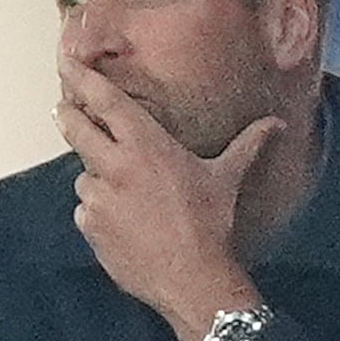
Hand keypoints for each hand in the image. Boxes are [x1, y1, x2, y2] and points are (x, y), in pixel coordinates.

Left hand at [55, 57, 281, 340]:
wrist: (191, 277)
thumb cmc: (210, 223)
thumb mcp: (227, 178)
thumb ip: (248, 144)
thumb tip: (277, 123)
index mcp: (146, 144)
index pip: (106, 101)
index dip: (82, 79)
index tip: (65, 63)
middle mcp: (115, 164)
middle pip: (76, 128)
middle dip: (68, 115)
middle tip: (63, 109)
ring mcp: (97, 196)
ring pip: (84, 176)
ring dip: (98, 180)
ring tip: (130, 200)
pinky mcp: (88, 225)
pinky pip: (85, 211)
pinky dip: (98, 213)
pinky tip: (124, 225)